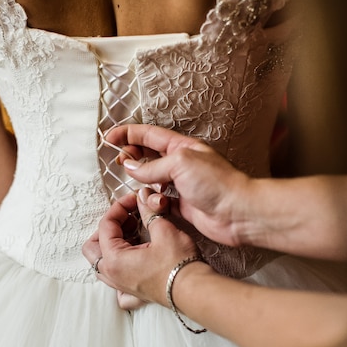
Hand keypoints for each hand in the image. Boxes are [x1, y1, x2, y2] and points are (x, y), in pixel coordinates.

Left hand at [83, 188, 198, 306]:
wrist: (194, 290)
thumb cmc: (179, 265)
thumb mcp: (164, 230)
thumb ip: (149, 212)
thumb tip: (143, 198)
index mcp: (114, 259)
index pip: (105, 225)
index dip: (119, 207)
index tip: (134, 199)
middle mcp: (113, 275)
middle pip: (93, 246)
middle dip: (108, 227)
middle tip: (127, 217)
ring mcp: (121, 285)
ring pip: (103, 262)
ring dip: (113, 244)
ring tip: (134, 232)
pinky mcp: (133, 292)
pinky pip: (115, 281)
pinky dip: (118, 267)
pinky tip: (133, 257)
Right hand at [107, 124, 252, 246]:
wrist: (238, 213)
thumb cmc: (217, 183)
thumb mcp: (180, 164)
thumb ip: (152, 166)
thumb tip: (131, 167)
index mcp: (182, 147)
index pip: (149, 135)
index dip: (128, 134)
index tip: (109, 137)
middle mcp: (181, 164)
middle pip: (148, 155)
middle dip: (132, 157)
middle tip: (120, 162)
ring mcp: (182, 185)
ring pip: (152, 180)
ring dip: (142, 183)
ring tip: (140, 187)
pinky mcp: (182, 205)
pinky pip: (159, 200)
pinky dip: (152, 202)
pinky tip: (152, 203)